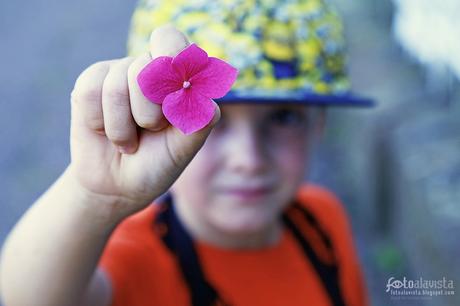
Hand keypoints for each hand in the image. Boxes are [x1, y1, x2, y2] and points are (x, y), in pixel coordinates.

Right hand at [68, 25, 219, 217]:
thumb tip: (204, 96)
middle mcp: (146, 67)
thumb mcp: (184, 147)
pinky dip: (100, 124)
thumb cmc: (158, 161)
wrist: (120, 185)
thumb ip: (199, 120)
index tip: (176, 88)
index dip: (172, 57)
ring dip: (123, 127)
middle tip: (151, 129)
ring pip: (116, 85)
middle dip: (150, 111)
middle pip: (146, 66)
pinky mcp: (89, 84)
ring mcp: (117, 73)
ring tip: (129, 140)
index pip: (172, 40)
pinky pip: (90, 93)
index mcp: (175, 75)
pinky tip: (104, 132)